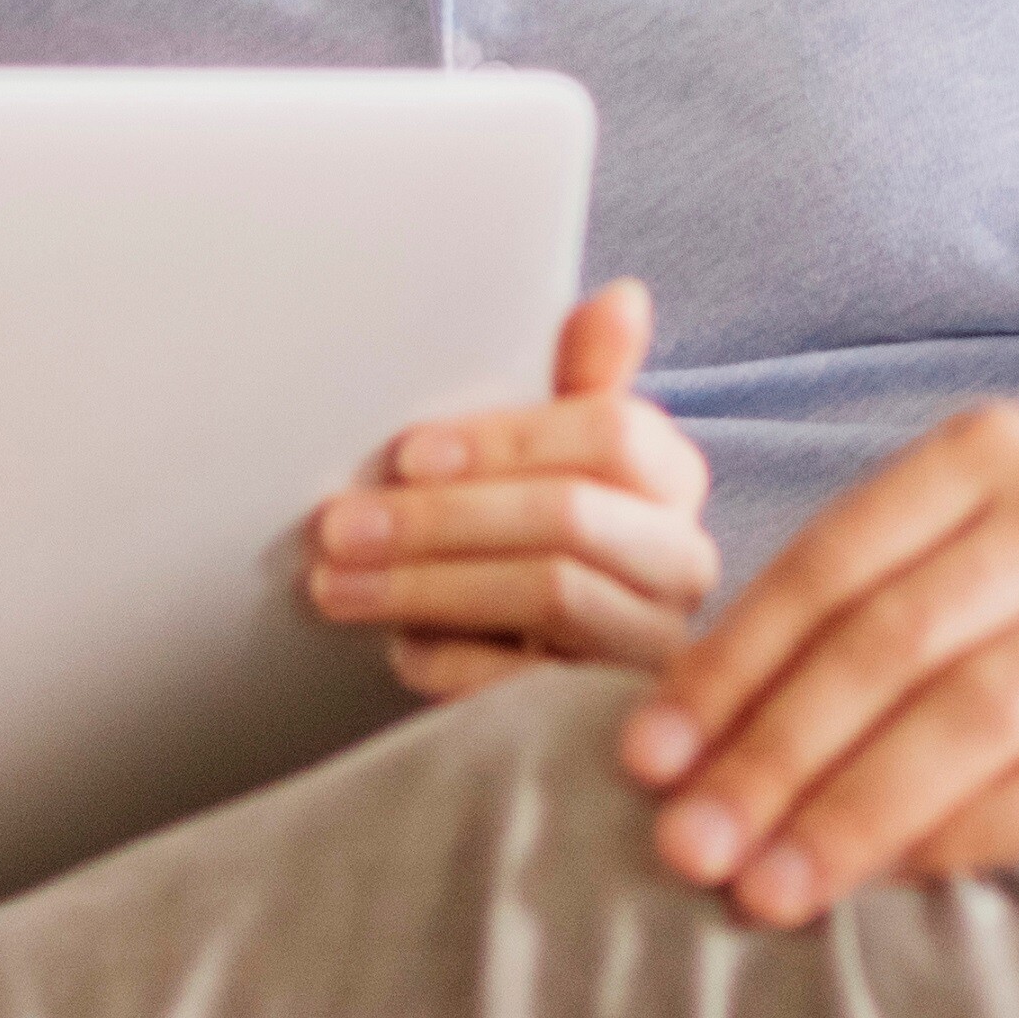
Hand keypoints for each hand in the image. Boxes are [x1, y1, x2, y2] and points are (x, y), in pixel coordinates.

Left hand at [308, 285, 716, 697]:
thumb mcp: (553, 457)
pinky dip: (452, 664)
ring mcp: (653, 645)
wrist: (554, 673)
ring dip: (426, 587)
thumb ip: (582, 380)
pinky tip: (400, 651)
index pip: (612, 433)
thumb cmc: (538, 541)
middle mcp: (681, 560)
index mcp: (672, 479)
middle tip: (339, 525)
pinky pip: (528, 687)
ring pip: (550, 596)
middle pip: (571, 517)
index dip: (505, 439)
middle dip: (441, 519)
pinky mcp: (611, 720)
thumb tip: (621, 297)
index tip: (408, 453)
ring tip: (337, 584)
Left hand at [619, 402, 1018, 923]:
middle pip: (888, 644)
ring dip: (854, 813)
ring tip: (769, 889)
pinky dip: (973, 836)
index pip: (829, 567)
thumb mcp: (1003, 527)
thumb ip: (880, 597)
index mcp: (992, 457)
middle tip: (684, 846)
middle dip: (770, 755)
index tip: (644, 759)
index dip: (728, 669)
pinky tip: (900, 886)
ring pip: (972, 716)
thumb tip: (704, 724)